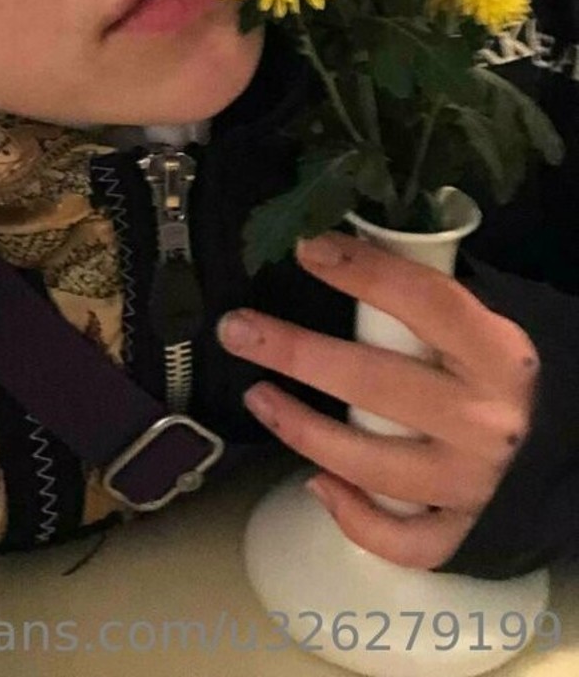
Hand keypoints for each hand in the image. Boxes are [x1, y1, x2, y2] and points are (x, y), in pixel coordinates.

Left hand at [217, 230, 539, 567]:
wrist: (552, 445)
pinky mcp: (460, 526)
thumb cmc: (488, 371)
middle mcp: (485, 420)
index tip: (305, 248)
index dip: (364, 271)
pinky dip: (356, 519)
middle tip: (237, 329)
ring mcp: (471, 481)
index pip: (426, 302)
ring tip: (256, 396)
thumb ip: (415, 297)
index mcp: (496, 353)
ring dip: (303, 429)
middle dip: (297, 352)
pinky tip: (316, 485)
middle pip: (376, 383)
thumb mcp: (472, 324)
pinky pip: (402, 540)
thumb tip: (327, 245)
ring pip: (373, 463)